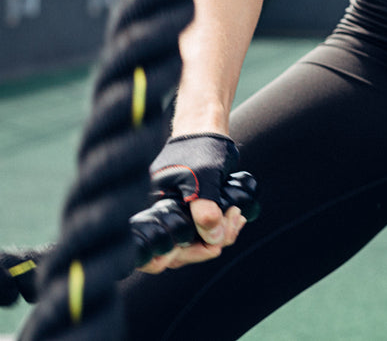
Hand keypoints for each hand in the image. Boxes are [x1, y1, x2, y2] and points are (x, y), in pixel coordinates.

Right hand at [134, 133, 250, 273]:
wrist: (208, 130)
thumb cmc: (199, 147)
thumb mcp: (203, 176)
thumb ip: (205, 208)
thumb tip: (212, 240)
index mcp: (152, 211)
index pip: (149, 253)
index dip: (171, 257)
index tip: (202, 248)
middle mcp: (161, 218)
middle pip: (177, 253)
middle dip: (207, 245)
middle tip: (230, 226)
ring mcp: (178, 217)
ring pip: (195, 244)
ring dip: (220, 235)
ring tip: (237, 216)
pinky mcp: (195, 213)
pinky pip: (206, 232)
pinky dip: (223, 229)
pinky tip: (237, 217)